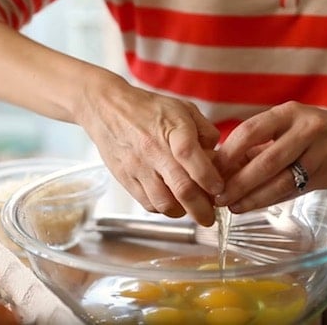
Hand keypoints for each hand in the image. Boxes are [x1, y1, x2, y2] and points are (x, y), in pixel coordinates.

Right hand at [78, 78, 223, 225]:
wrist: (107, 109)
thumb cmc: (147, 109)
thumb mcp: (183, 109)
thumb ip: (206, 131)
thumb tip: (218, 157)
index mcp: (172, 128)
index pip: (190, 156)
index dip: (209, 177)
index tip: (219, 189)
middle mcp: (154, 150)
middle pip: (181, 188)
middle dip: (201, 209)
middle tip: (209, 217)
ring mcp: (138, 167)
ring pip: (164, 203)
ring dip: (182, 212)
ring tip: (189, 209)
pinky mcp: (125, 178)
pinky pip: (147, 204)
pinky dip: (162, 209)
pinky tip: (170, 202)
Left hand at [214, 101, 326, 212]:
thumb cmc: (310, 130)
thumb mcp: (285, 125)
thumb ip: (257, 145)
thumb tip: (220, 169)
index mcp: (287, 113)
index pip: (250, 131)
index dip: (228, 153)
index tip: (211, 171)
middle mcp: (306, 129)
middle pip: (266, 160)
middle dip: (238, 182)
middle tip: (218, 197)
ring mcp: (321, 152)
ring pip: (282, 181)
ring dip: (254, 197)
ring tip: (234, 206)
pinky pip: (294, 190)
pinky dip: (271, 200)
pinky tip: (254, 205)